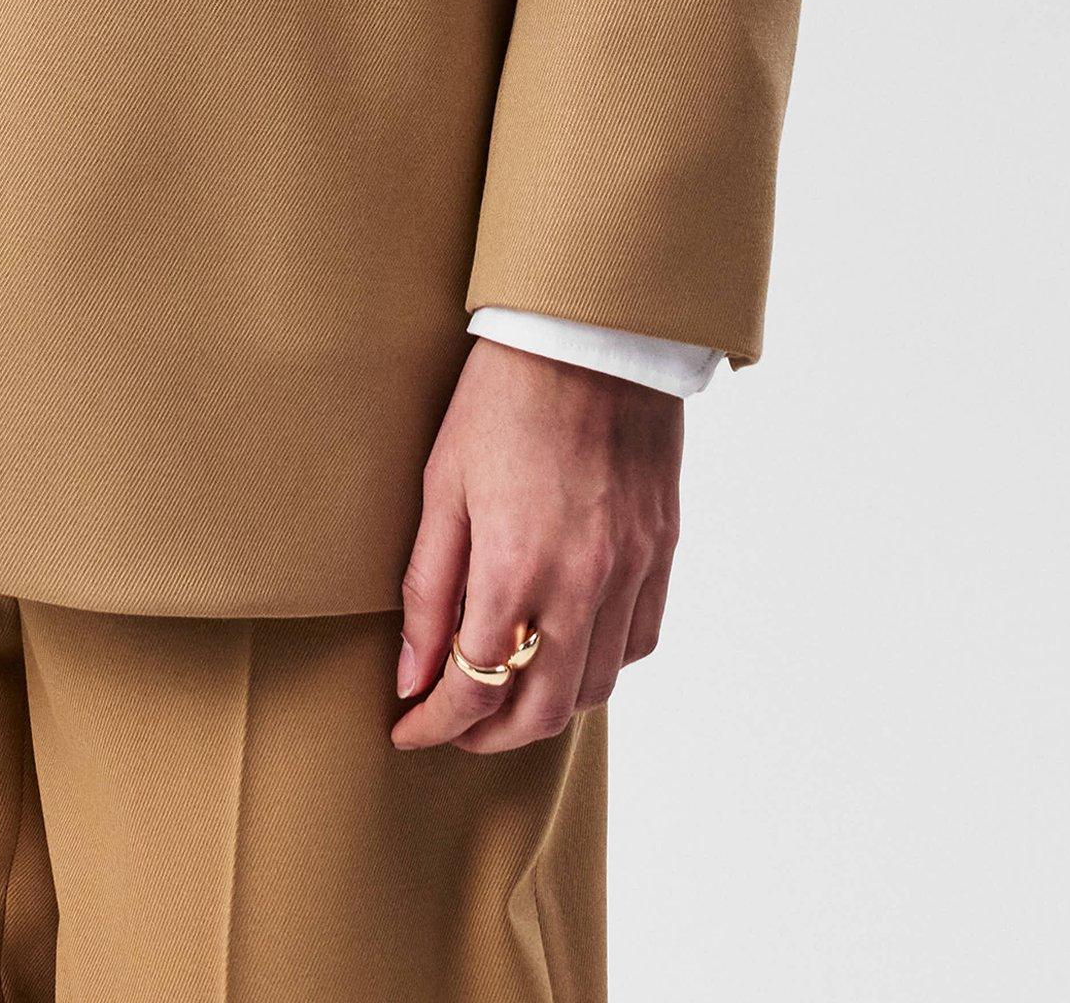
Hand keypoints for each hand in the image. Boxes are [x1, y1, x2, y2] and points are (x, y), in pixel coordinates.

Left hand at [391, 337, 682, 753]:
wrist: (590, 334)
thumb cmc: (502, 396)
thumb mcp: (442, 484)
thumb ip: (428, 589)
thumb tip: (412, 675)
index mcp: (517, 566)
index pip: (474, 687)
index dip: (436, 723)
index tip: (407, 729)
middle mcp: (583, 582)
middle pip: (541, 709)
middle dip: (490, 735)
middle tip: (454, 727)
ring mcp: (632, 568)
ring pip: (595, 687)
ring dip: (546, 708)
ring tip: (506, 695)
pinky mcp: (662, 548)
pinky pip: (639, 640)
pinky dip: (600, 665)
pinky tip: (568, 650)